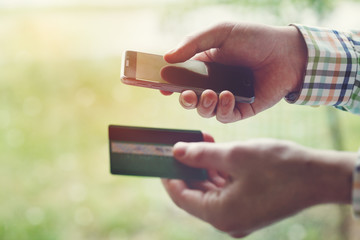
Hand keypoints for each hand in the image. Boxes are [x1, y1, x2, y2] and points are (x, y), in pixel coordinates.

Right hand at [161, 22, 306, 122]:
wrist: (286, 53)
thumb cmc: (254, 38)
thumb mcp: (221, 33)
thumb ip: (193, 44)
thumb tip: (167, 57)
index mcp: (206, 66)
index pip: (182, 78)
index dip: (171, 84)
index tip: (163, 88)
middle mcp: (214, 83)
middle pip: (191, 99)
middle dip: (185, 100)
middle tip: (186, 94)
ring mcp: (228, 98)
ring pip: (205, 110)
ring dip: (203, 105)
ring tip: (210, 94)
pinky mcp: (242, 109)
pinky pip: (225, 116)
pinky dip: (222, 109)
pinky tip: (227, 96)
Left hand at [162, 139, 354, 237]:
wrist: (319, 177)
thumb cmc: (279, 166)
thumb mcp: (234, 156)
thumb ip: (201, 155)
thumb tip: (177, 152)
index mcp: (220, 214)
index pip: (181, 197)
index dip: (169, 177)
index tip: (162, 160)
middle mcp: (228, 220)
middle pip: (196, 194)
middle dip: (189, 168)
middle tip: (182, 146)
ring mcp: (241, 215)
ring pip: (212, 191)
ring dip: (205, 168)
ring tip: (200, 143)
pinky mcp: (251, 208)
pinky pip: (227, 191)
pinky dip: (220, 174)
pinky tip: (217, 153)